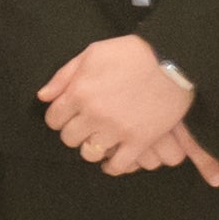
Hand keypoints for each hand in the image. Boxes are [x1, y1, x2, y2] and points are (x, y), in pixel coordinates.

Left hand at [40, 34, 197, 174]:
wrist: (175, 60)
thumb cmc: (132, 53)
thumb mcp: (92, 53)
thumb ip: (64, 76)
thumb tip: (43, 97)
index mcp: (79, 93)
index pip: (53, 119)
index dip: (59, 117)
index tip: (69, 116)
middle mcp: (94, 115)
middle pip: (69, 138)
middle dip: (75, 132)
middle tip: (86, 126)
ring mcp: (117, 130)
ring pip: (89, 153)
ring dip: (92, 148)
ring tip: (100, 140)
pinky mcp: (140, 141)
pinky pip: (118, 165)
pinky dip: (112, 166)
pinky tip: (112, 159)